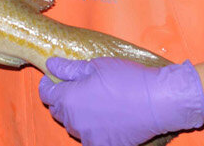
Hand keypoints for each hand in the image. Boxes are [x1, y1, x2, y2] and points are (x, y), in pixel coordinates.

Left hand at [38, 57, 203, 145]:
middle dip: (63, 99)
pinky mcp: (104, 145)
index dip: (48, 85)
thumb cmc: (126, 79)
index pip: (46, 94)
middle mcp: (74, 121)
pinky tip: (105, 118)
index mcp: (68, 99)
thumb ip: (69, 68)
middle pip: (58, 111)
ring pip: (74, 126)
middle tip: (76, 89)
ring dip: (78, 115)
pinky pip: (90, 138)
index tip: (54, 79)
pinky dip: (93, 129)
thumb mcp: (94, 66)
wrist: (157, 102)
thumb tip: (51, 65)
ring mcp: (89, 137)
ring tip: (93, 103)